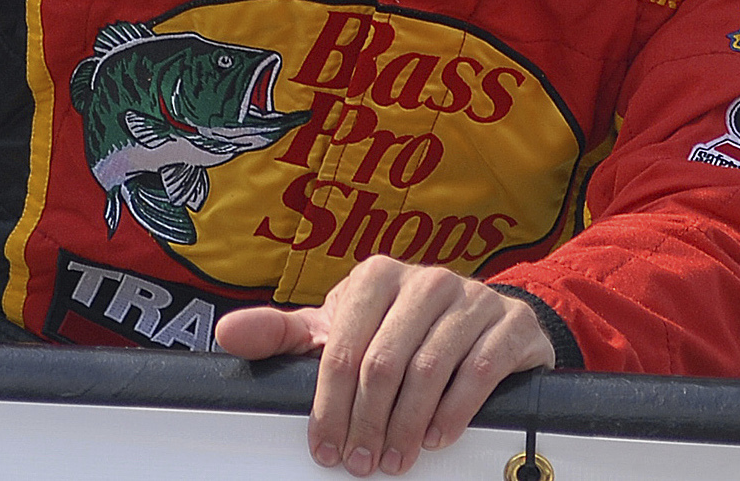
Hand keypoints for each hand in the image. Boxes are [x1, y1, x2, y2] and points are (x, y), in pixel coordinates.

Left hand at [214, 256, 556, 475]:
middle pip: (384, 364)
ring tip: (395, 459)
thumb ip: (285, 336)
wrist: (483, 322)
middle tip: (361, 464)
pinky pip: (480, 370)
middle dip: (368, 424)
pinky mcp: (511, 321)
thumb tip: (228, 331)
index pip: (342, 350)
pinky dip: (454, 411)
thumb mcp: (341, 330)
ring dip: (408, 426)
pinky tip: (437, 436)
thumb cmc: (398, 330)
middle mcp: (428, 279)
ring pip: (430, 369)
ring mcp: (474, 297)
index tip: (325, 449)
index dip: (329, 408)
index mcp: (378, 277)